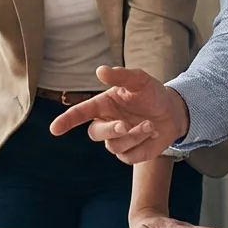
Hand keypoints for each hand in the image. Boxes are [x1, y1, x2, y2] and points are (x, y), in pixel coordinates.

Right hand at [48, 66, 187, 163]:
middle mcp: (106, 124)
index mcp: (102, 105)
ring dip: (134, 136)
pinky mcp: (130, 154)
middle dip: (109, 130)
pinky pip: (130, 157)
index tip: (54, 129)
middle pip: (95, 133)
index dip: (66, 121)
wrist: (172, 111)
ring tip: (150, 125)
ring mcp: (117, 141)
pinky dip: (143, 144)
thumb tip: (100, 71)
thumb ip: (121, 76)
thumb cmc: (151, 93)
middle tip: (125, 125)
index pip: (80, 113)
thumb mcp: (139, 80)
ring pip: (114, 146)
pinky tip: (153, 133)